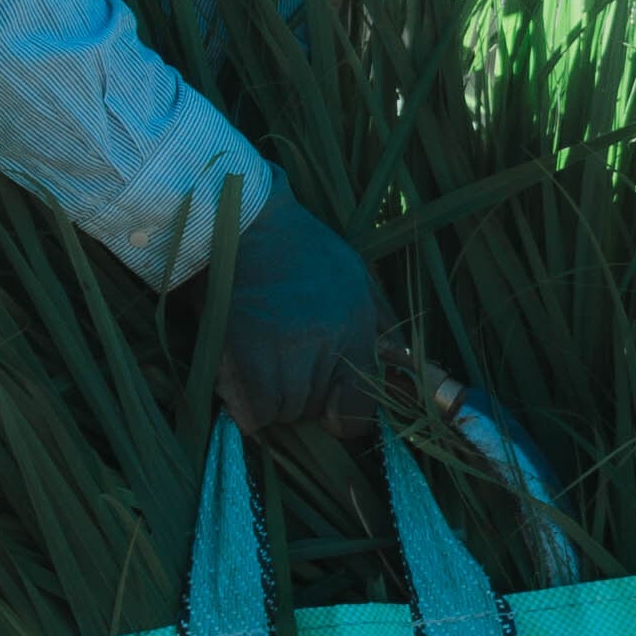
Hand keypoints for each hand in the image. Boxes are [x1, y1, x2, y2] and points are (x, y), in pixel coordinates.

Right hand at [219, 188, 387, 432]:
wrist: (238, 219)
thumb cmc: (293, 244)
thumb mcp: (354, 273)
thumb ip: (379, 323)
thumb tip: (400, 366)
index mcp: (359, 328)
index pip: (362, 409)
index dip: (343, 415)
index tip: (326, 411)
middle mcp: (331, 347)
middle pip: (316, 411)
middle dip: (298, 398)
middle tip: (276, 362)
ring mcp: (291, 358)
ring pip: (283, 414)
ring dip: (265, 398)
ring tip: (252, 357)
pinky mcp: (251, 364)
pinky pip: (252, 414)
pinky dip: (240, 402)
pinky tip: (235, 371)